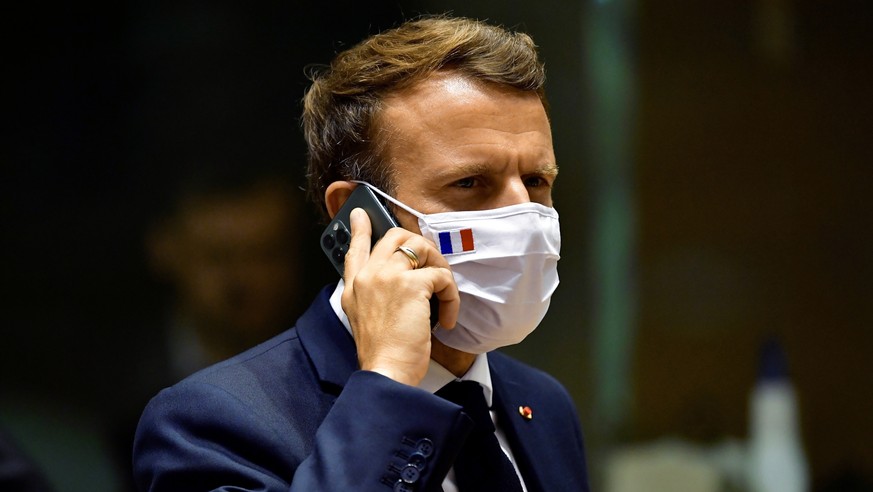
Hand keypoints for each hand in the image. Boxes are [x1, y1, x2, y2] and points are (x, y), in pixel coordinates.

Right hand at [341, 208, 459, 385]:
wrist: (386, 372)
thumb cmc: (382, 354)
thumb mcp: (365, 320)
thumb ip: (374, 297)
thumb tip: (402, 283)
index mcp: (354, 287)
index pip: (355, 248)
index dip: (360, 228)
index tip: (361, 213)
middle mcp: (367, 276)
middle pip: (395, 238)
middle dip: (421, 248)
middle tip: (433, 269)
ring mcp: (387, 277)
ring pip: (422, 249)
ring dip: (440, 270)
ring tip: (443, 297)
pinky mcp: (411, 286)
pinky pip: (441, 277)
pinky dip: (451, 298)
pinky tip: (446, 319)